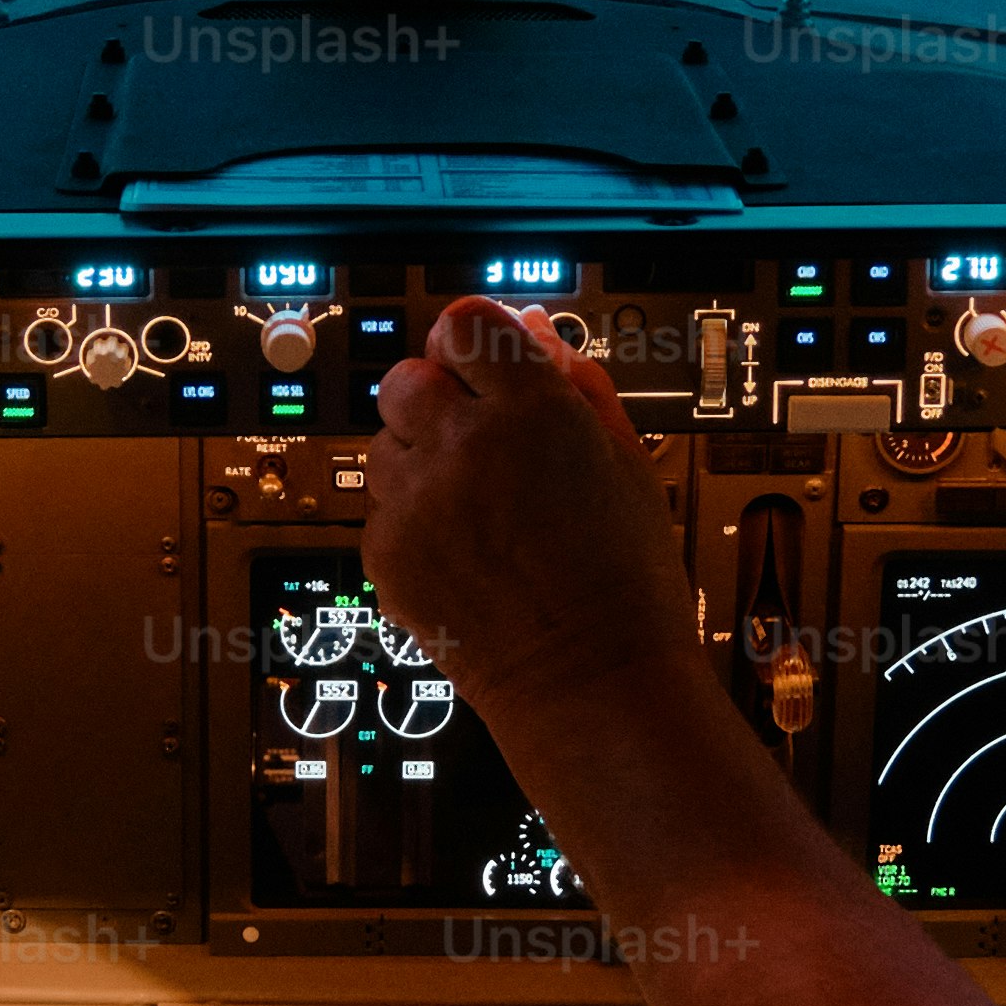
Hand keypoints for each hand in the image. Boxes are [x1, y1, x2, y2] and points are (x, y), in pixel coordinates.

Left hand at [366, 298, 704, 734]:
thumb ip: (576, 383)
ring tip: (478, 508)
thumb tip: (534, 331)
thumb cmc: (623, 580)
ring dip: (419, 458)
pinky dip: (412, 520)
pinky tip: (464, 550)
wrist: (592, 682)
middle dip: (437, 397)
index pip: (465, 323)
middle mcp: (464, 443)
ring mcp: (417, 499)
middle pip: (408, 375)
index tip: (486, 367)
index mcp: (534, 409)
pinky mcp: (386, 551)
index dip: (475, 344)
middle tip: (479, 441)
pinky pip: (380, 507)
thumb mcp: (625, 463)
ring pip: (385, 441)